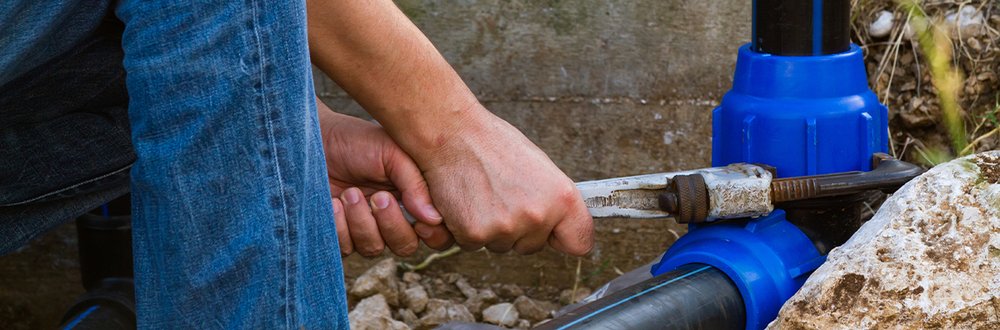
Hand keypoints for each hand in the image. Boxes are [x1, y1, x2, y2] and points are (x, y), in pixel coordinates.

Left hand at [316, 100, 453, 256]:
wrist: (316, 140)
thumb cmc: (357, 142)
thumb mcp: (393, 154)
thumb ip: (416, 184)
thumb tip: (434, 218)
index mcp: (415, 198)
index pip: (437, 233)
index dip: (434, 234)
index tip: (419, 220)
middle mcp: (393, 217)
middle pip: (405, 246)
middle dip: (391, 225)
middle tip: (378, 197)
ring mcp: (365, 228)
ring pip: (374, 249)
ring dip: (362, 223)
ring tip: (350, 194)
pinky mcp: (339, 233)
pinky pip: (346, 248)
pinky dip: (340, 228)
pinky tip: (334, 203)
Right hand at [416, 104, 593, 255]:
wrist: (453, 134)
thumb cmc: (493, 144)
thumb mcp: (540, 167)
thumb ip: (552, 200)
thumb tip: (559, 222)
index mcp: (562, 198)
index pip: (580, 242)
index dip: (563, 237)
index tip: (555, 234)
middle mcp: (538, 216)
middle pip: (533, 246)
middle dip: (518, 230)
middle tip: (503, 196)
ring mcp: (506, 228)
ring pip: (502, 246)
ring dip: (492, 229)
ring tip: (484, 194)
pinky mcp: (476, 234)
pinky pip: (475, 245)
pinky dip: (467, 229)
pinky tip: (468, 201)